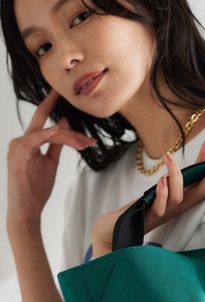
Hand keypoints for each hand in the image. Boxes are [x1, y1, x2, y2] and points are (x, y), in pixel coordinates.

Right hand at [7, 89, 96, 229]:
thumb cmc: (36, 188)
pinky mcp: (18, 157)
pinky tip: (58, 130)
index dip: (50, 103)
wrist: (27, 210)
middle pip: (48, 126)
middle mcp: (21, 142)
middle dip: (71, 129)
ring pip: (47, 134)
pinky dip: (46, 134)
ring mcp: (17, 148)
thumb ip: (56, 144)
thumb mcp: (50, 162)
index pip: (41, 118)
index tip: (62, 92)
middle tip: (90, 139)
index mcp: (28, 142)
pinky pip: (33, 140)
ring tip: (85, 144)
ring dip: (69, 138)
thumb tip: (62, 124)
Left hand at [91, 135, 204, 257]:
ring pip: (178, 197)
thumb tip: (175, 163)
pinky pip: (159, 207)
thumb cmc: (137, 209)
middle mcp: (176, 209)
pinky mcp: (148, 218)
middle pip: (201, 192)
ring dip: (176, 176)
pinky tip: (161, 180)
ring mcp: (163, 215)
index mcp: (180, 201)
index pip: (202, 184)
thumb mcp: (156, 191)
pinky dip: (162, 193)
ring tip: (169, 159)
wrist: (115, 229)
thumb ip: (168, 181)